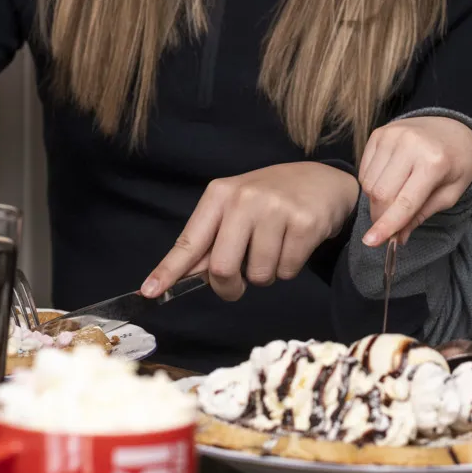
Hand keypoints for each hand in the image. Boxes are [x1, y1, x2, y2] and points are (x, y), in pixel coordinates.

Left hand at [142, 162, 358, 300]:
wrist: (322, 182)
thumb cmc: (271, 200)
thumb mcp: (236, 208)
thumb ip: (212, 240)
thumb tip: (183, 276)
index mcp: (221, 194)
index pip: (189, 241)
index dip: (169, 270)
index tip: (149, 291)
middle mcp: (246, 199)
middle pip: (222, 268)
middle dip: (229, 287)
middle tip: (239, 285)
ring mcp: (277, 209)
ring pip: (259, 275)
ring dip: (266, 274)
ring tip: (275, 248)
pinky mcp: (305, 223)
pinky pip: (287, 271)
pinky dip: (289, 268)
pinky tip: (294, 244)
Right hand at [359, 116, 471, 245]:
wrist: (454, 128)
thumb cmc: (456, 164)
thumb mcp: (450, 194)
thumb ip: (422, 215)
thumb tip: (397, 237)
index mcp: (434, 162)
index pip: (404, 202)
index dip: (387, 225)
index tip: (371, 242)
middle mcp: (411, 145)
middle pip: (381, 194)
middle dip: (381, 217)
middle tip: (388, 227)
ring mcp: (392, 136)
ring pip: (369, 183)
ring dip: (376, 200)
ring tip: (395, 198)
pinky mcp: (379, 133)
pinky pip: (364, 170)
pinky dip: (371, 184)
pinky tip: (389, 181)